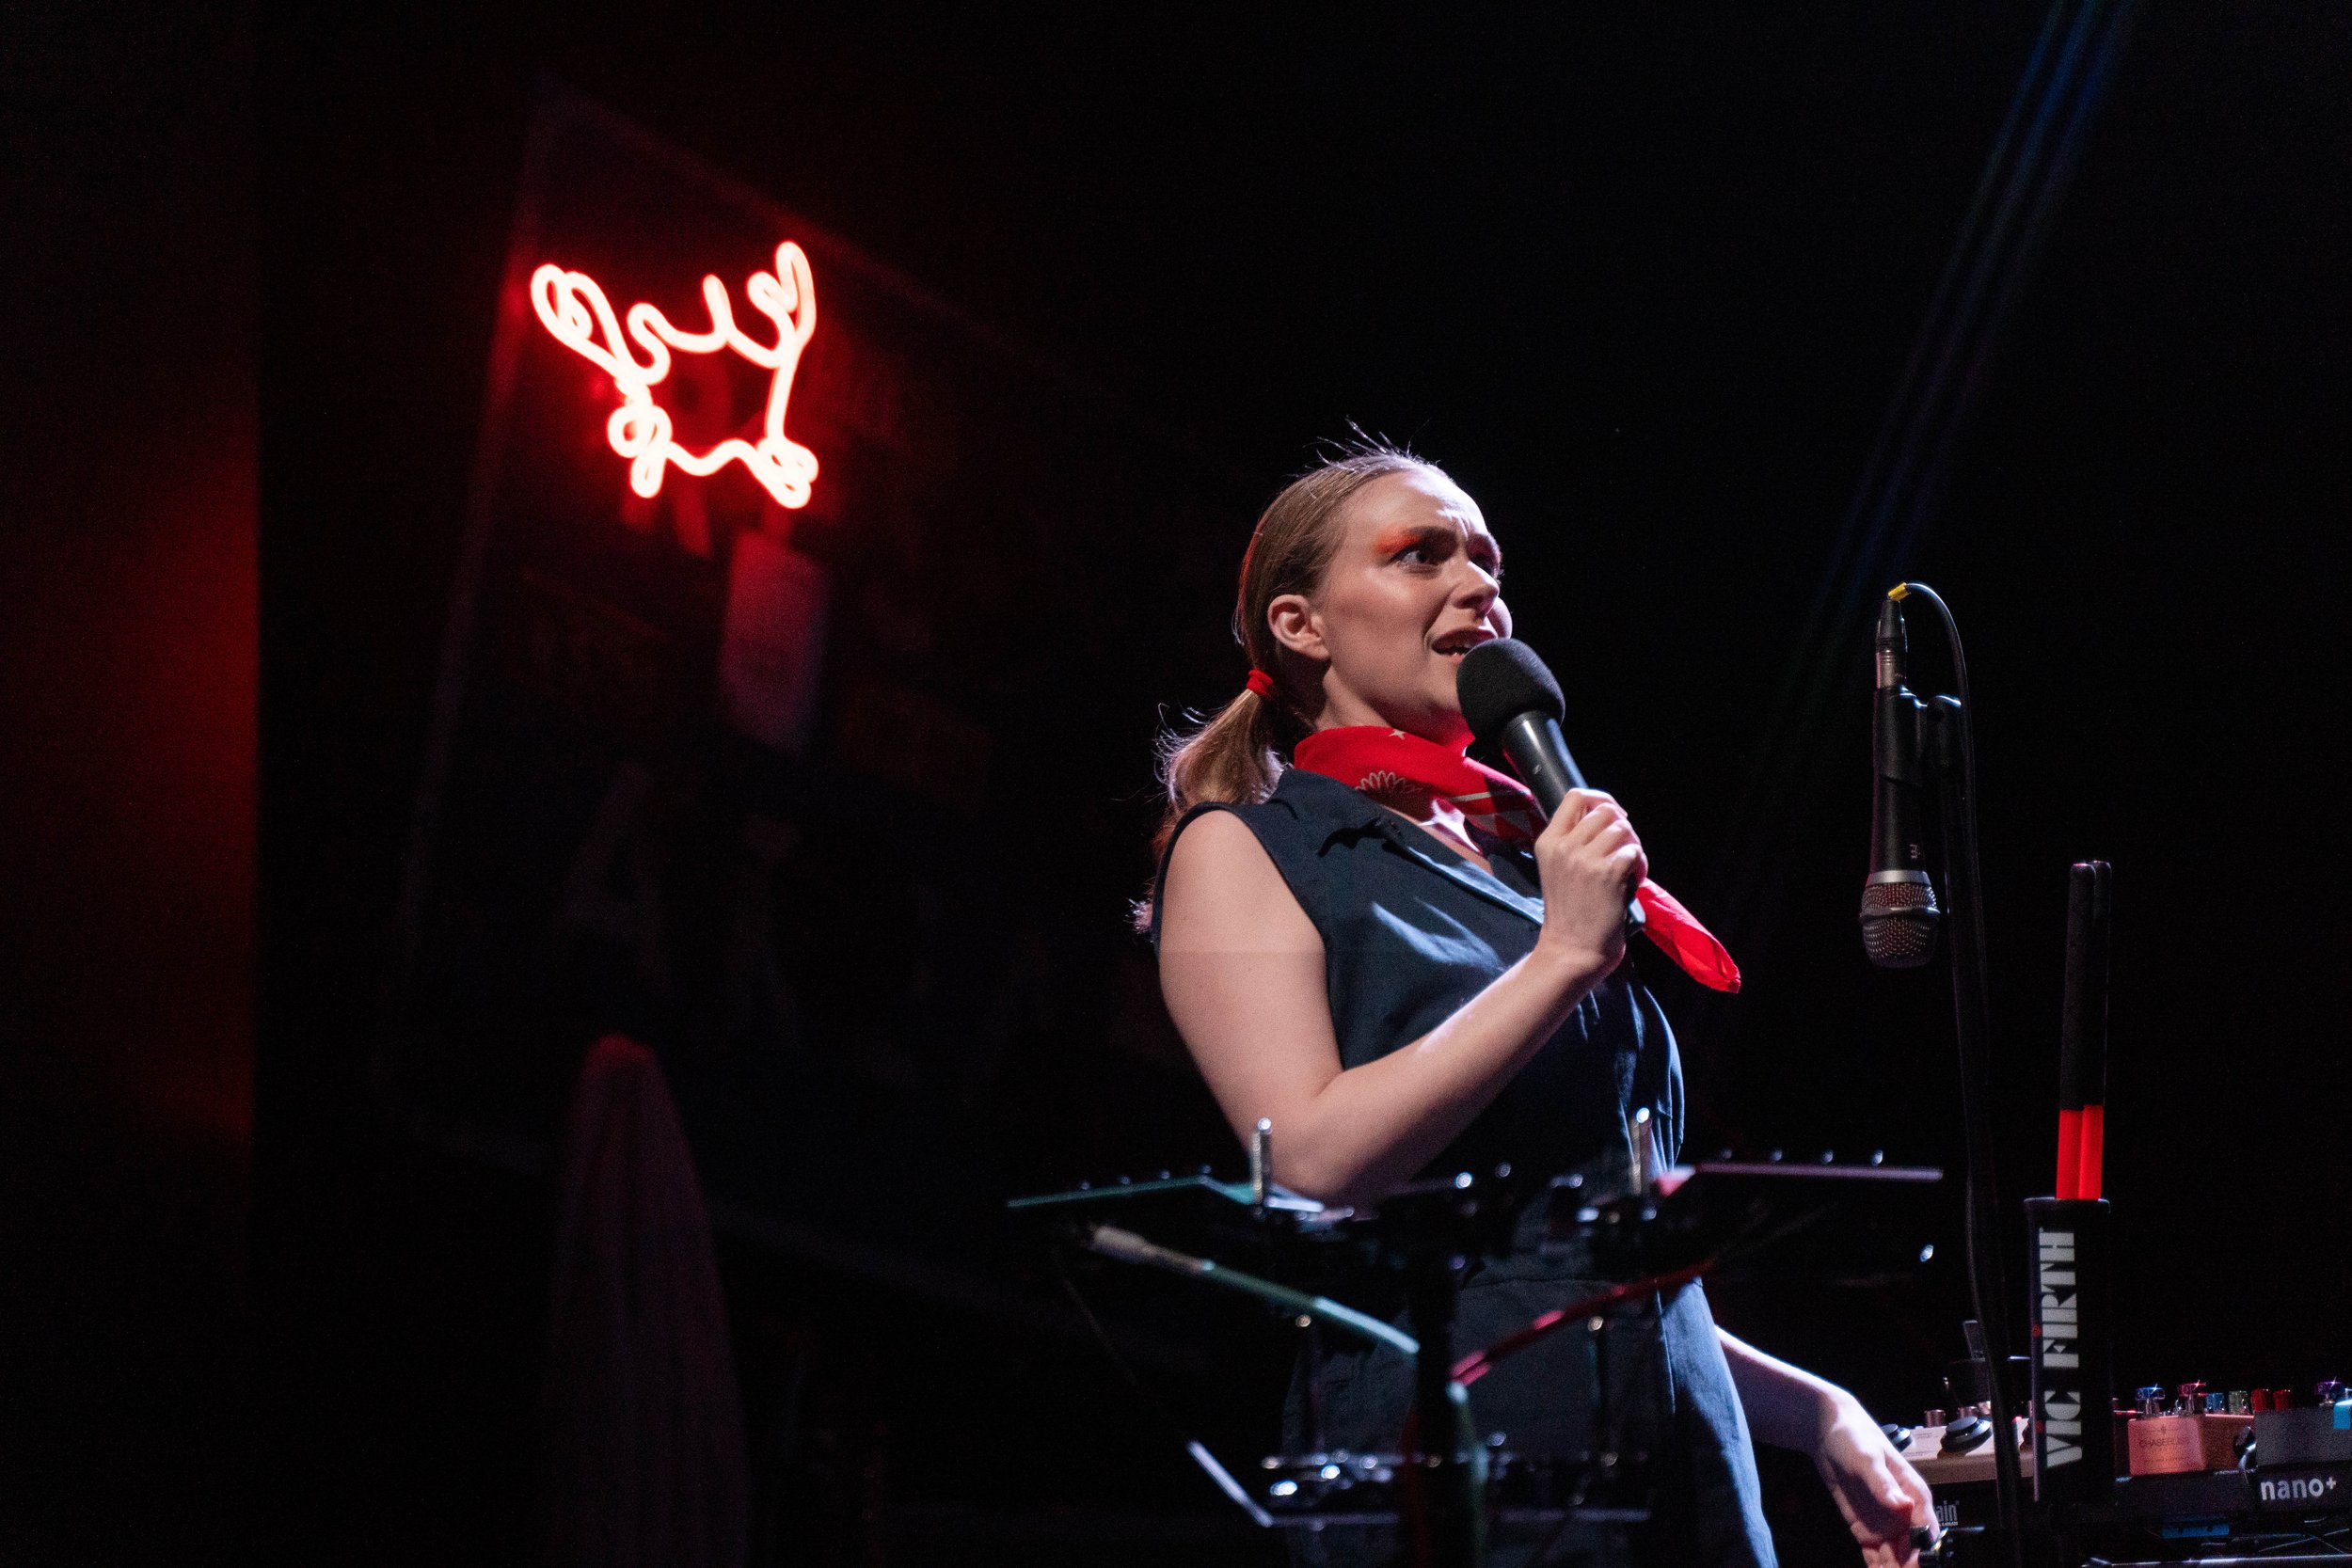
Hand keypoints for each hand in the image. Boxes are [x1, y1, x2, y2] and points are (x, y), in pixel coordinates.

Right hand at [1530, 788, 1646, 976]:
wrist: (1571, 951)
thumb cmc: (1569, 913)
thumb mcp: (1557, 869)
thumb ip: (1574, 842)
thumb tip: (1609, 818)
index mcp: (1548, 842)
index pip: (1576, 795)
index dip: (1601, 799)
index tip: (1612, 818)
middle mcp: (1564, 846)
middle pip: (1606, 810)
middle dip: (1623, 827)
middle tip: (1624, 851)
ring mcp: (1585, 859)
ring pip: (1623, 829)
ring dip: (1634, 847)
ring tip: (1631, 870)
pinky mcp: (1607, 874)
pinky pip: (1634, 851)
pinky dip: (1641, 865)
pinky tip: (1635, 882)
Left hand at [1814, 1396, 1937, 1567]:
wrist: (1829, 1433)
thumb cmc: (1855, 1437)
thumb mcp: (1867, 1458)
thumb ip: (1882, 1483)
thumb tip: (1901, 1504)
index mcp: (1913, 1495)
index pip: (1925, 1529)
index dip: (1923, 1550)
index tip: (1914, 1564)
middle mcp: (1904, 1514)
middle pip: (1913, 1549)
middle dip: (1909, 1565)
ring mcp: (1886, 1523)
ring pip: (1896, 1556)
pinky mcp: (1866, 1529)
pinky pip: (1875, 1554)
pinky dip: (1876, 1567)